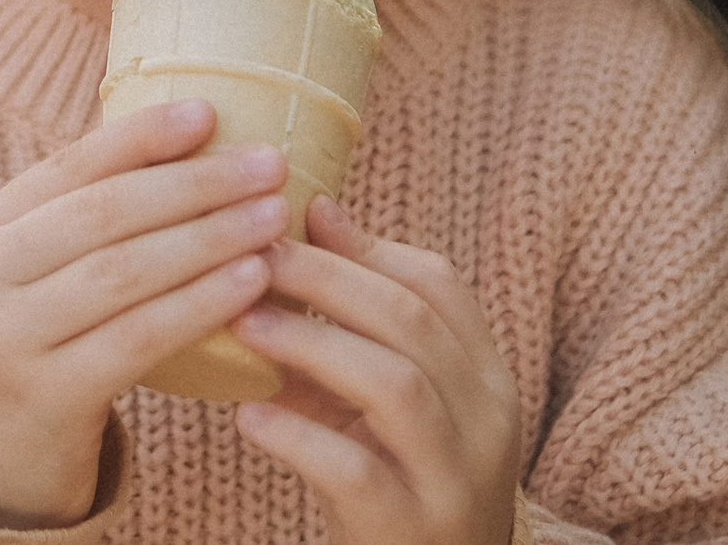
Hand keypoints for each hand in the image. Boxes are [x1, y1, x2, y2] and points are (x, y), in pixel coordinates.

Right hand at [0, 98, 290, 528]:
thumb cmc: (33, 345)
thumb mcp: (27, 275)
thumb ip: (79, 222)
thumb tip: (185, 142)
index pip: (67, 168)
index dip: (140, 137)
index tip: (209, 113)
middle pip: (103, 215)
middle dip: (194, 184)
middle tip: (267, 165)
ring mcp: (7, 337)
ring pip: (124, 272)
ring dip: (209, 238)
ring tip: (271, 218)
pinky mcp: (46, 394)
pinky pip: (139, 337)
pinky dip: (200, 303)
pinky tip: (248, 281)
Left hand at [232, 197, 520, 544]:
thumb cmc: (394, 477)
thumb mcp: (384, 396)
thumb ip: (352, 321)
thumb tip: (313, 214)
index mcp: (483, 373)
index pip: (438, 283)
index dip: (363, 243)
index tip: (294, 213)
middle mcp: (485, 418)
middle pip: (412, 320)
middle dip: (326, 277)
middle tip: (251, 254)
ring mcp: (453, 476)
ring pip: (395, 384)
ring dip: (311, 341)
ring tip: (243, 322)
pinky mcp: (410, 528)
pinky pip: (356, 471)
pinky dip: (297, 435)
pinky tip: (247, 413)